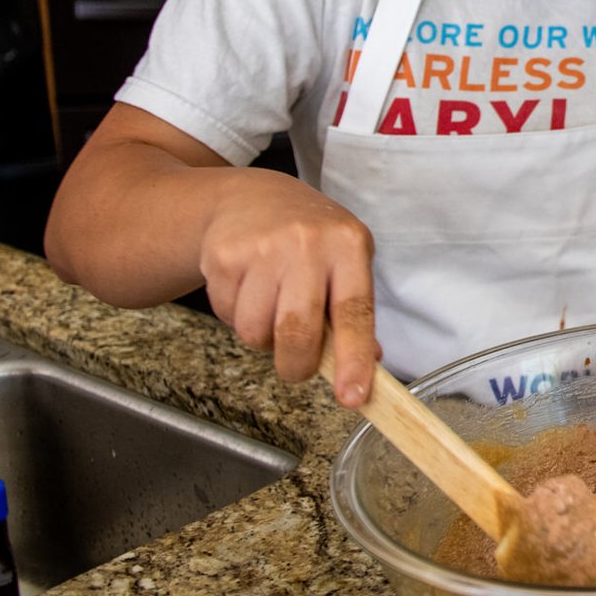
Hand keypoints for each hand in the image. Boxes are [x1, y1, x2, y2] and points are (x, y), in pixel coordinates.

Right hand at [196, 173, 381, 405]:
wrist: (251, 197)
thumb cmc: (309, 238)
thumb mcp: (345, 260)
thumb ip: (356, 311)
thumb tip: (370, 363)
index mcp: (349, 245)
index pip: (354, 312)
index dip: (354, 359)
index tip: (352, 397)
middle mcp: (308, 243)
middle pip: (297, 332)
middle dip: (297, 366)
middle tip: (297, 367)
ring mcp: (263, 247)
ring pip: (256, 332)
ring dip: (262, 338)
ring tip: (271, 306)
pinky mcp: (224, 256)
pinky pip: (228, 317)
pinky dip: (237, 317)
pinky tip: (247, 289)